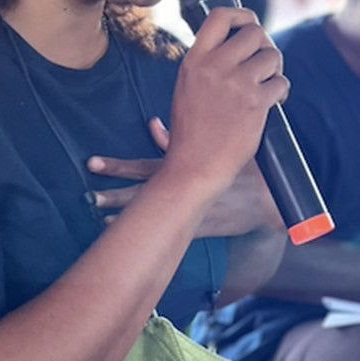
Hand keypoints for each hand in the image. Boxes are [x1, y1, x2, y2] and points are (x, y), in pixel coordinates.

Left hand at [88, 119, 283, 236]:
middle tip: (90, 197)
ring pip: (152, 215)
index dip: (118, 166)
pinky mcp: (199, 229)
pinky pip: (170, 231)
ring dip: (127, 216)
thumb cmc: (245, 168)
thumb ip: (178, 138)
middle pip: (141, 193)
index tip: (93, 163)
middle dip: (114, 194)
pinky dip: (150, 232)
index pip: (143, 166)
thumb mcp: (218, 146)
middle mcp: (183, 190)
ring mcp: (189, 211)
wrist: (269, 198)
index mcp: (185, 168)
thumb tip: (151, 124)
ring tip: (100, 218)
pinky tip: (131, 237)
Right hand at [163, 7, 286, 198]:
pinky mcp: (256, 103)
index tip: (250, 24)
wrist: (194, 167)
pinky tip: (274, 102)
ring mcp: (237, 84)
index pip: (220, 16)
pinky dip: (282, 92)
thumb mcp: (186, 88)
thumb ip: (207, 64)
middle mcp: (215, 67)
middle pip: (255, 33)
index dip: (242, 15)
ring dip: (275, 69)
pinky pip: (281, 83)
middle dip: (265, 46)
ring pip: (273, 56)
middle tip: (263, 64)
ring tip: (267, 85)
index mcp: (194, 61)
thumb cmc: (191, 133)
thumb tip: (233, 44)